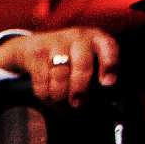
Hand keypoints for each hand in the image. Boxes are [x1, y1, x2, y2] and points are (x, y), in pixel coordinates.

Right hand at [0, 27, 119, 106]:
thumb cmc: (70, 57)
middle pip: (82, 65)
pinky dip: (45, 92)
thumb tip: (104, 96)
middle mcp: (78, 37)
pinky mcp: (37, 53)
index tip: (108, 84)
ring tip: (61, 106)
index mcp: (97, 39)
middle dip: (80, 88)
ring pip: (60, 74)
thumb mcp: (89, 57)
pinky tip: (48, 98)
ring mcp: (55, 43)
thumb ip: (99, 73)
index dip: (109, 65)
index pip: (108, 47)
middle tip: (77, 104)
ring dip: (60, 95)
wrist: (35, 45)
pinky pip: (42, 78)